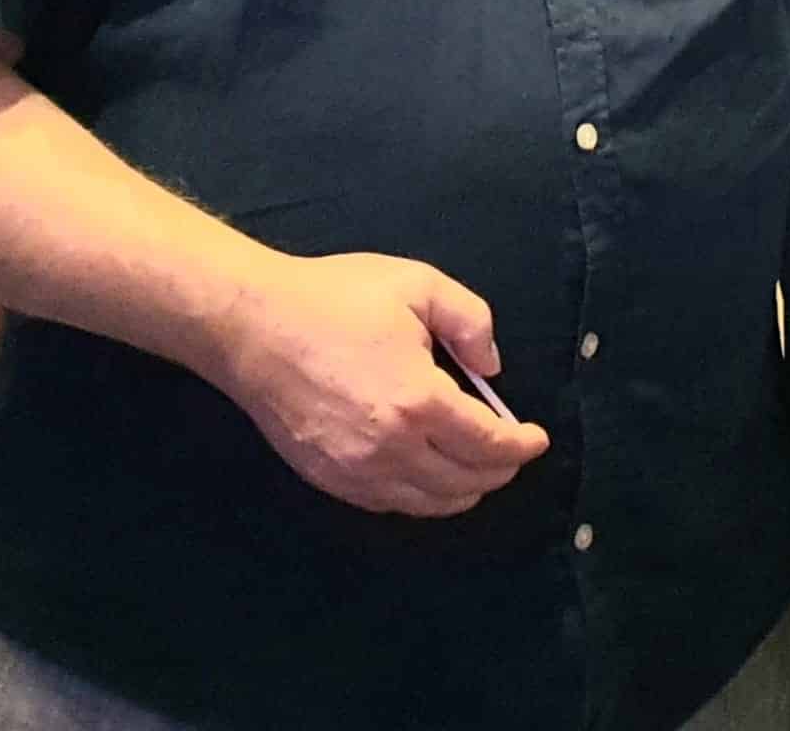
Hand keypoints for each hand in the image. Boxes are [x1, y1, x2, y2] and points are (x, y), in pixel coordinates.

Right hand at [212, 251, 549, 516]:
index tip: (537, 439)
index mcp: (418, 400)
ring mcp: (356, 472)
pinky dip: (422, 496)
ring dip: (464, 490)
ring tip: (478, 466)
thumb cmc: (335, 298)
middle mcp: (391, 449)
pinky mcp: (328, 479)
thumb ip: (470, 320)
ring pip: (429, 504)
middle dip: (499, 471)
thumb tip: (491, 366)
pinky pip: (390, 504)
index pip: (488, 445)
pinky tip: (429, 473)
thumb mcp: (417, 284)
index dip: (521, 447)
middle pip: (465, 483)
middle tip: (512, 451)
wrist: (252, 326)